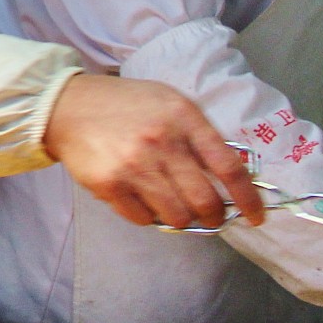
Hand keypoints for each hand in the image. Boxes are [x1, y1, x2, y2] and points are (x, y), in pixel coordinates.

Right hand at [42, 72, 264, 231]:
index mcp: (183, 117)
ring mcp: (133, 165)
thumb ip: (200, 134)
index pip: (228, 167)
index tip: (255, 217)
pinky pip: (142, 219)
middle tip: (210, 216)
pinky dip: (148, 216)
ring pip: (176, 216)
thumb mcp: (170, 103)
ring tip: (172, 205)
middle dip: (213, 216)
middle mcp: (161, 142)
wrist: (66, 104)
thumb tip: (230, 177)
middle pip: (205, 200)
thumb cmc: (126, 105)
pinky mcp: (108, 184)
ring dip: (180, 217)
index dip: (248, 198)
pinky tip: (141, 198)